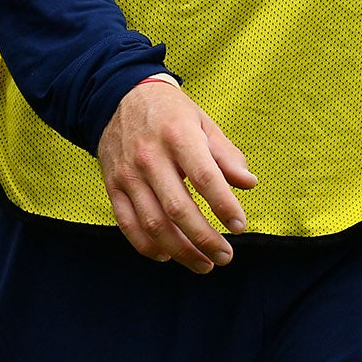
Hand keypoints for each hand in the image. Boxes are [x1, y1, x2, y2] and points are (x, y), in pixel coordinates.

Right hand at [97, 80, 254, 272]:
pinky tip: (168, 256)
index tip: (240, 226)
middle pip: (178, 209)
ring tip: (204, 264)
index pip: (204, 177)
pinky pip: (128, 225)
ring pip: (153, 224)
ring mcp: (128, 173)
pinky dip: (148, 247)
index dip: (224, 206)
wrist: (117, 97)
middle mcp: (150, 156)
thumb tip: (249, 184)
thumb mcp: (202, 122)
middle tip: (225, 256)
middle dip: (205, 239)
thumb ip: (226, 154)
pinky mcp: (112, 185)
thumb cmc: (170, 113)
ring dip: (181, 251)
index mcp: (177, 135)